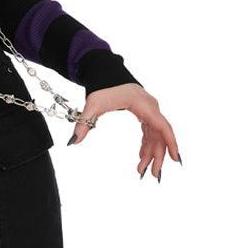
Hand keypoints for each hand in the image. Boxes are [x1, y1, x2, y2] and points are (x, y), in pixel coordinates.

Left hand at [66, 82, 181, 181]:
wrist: (105, 72)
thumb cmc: (102, 87)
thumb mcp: (93, 105)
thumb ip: (84, 123)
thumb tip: (72, 142)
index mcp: (143, 105)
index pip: (162, 126)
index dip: (171, 143)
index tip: (176, 159)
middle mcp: (151, 108)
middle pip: (160, 135)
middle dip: (158, 156)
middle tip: (153, 175)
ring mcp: (149, 111)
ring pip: (155, 135)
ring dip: (150, 153)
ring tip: (141, 170)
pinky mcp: (144, 113)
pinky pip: (149, 132)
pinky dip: (146, 145)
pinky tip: (141, 157)